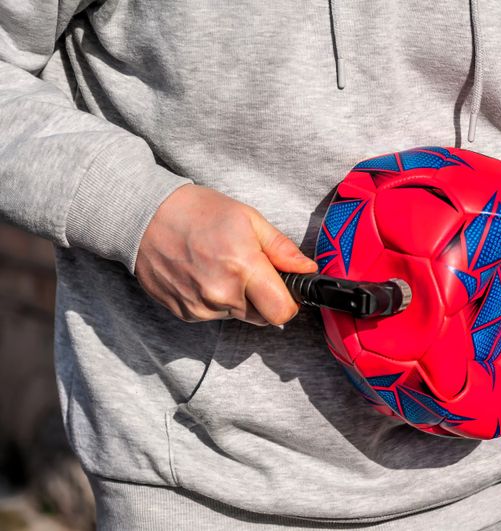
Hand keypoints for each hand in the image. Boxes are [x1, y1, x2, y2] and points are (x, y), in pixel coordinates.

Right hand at [134, 184, 317, 325]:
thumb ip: (281, 249)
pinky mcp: (184, 314)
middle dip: (264, 298)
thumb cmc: (197, 212)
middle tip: (250, 269)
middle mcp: (221, 294)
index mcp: (243, 267)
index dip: (288, 302)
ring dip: (238, 299)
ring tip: (221, 266)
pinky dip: (216, 300)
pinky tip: (203, 274)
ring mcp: (200, 307)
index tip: (285, 287)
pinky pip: (214, 315)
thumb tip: (307, 269)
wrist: (144, 216)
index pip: (282, 312)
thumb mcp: (249, 218)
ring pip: (238, 316)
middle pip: (263, 317)